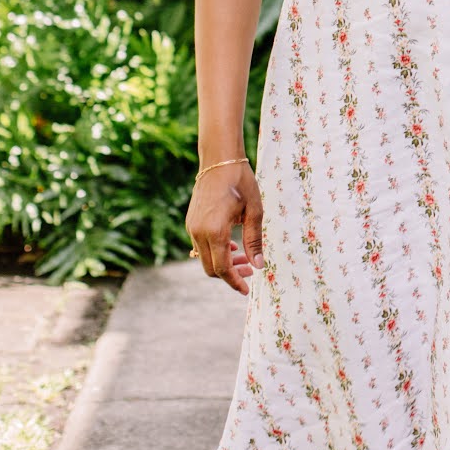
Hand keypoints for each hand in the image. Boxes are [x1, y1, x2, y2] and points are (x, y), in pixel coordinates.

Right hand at [186, 161, 263, 294]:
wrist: (219, 160)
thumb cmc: (240, 182)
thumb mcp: (254, 211)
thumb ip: (254, 240)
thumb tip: (259, 266)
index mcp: (215, 231)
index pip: (222, 268)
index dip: (234, 282)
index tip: (246, 290)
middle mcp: (199, 232)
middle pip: (211, 268)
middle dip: (231, 274)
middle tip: (250, 269)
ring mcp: (192, 227)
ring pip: (205, 257)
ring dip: (223, 262)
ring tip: (244, 256)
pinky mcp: (191, 221)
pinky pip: (201, 245)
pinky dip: (215, 250)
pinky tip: (231, 244)